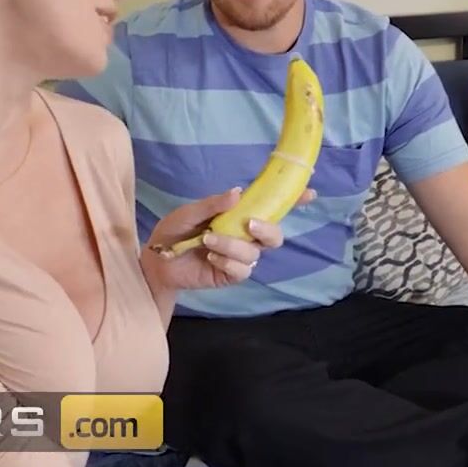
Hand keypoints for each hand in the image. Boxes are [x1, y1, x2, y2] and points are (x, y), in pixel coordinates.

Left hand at [142, 187, 313, 290]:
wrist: (157, 260)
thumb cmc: (174, 232)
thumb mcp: (190, 212)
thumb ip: (213, 204)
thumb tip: (238, 192)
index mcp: (239, 215)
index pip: (272, 207)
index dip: (294, 200)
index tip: (310, 192)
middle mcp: (245, 235)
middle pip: (275, 235)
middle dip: (268, 229)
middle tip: (248, 224)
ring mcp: (240, 256)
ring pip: (255, 252)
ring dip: (233, 245)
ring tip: (208, 241)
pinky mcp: (232, 274)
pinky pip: (243, 269)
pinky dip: (227, 262)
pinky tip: (210, 258)